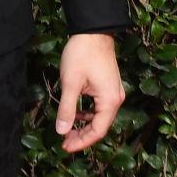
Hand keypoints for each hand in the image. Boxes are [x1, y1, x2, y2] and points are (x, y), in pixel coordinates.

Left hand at [55, 33, 125, 152]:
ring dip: (84, 124)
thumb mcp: (70, 82)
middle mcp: (116, 98)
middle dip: (82, 135)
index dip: (81, 142)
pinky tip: (76, 112)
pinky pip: (100, 106)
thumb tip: (61, 131)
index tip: (65, 146)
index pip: (97, 131)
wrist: (93, 30)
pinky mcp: (109, 84)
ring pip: (100, 116)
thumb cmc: (82, 53)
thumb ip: (66, 109)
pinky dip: (88, 112)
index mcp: (110, 101)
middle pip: (100, 126)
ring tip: (67, 128)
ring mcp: (114, 91)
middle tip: (64, 141)